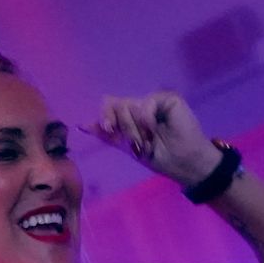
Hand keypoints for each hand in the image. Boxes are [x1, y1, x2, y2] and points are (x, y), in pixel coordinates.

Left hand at [88, 91, 218, 187]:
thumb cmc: (159, 157)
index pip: (108, 105)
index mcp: (129, 115)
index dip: (105, 116)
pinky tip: (156, 131)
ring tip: (150, 142)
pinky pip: (145, 104)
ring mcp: (153, 100)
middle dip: (124, 130)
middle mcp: (139, 104)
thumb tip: (80, 125)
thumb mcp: (127, 147)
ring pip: (128, 105)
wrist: (183, 164)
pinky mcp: (167, 98)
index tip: (109, 129)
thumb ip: (106, 134)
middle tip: (138, 145)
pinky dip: (147, 122)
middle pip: (115, 105)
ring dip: (136, 130)